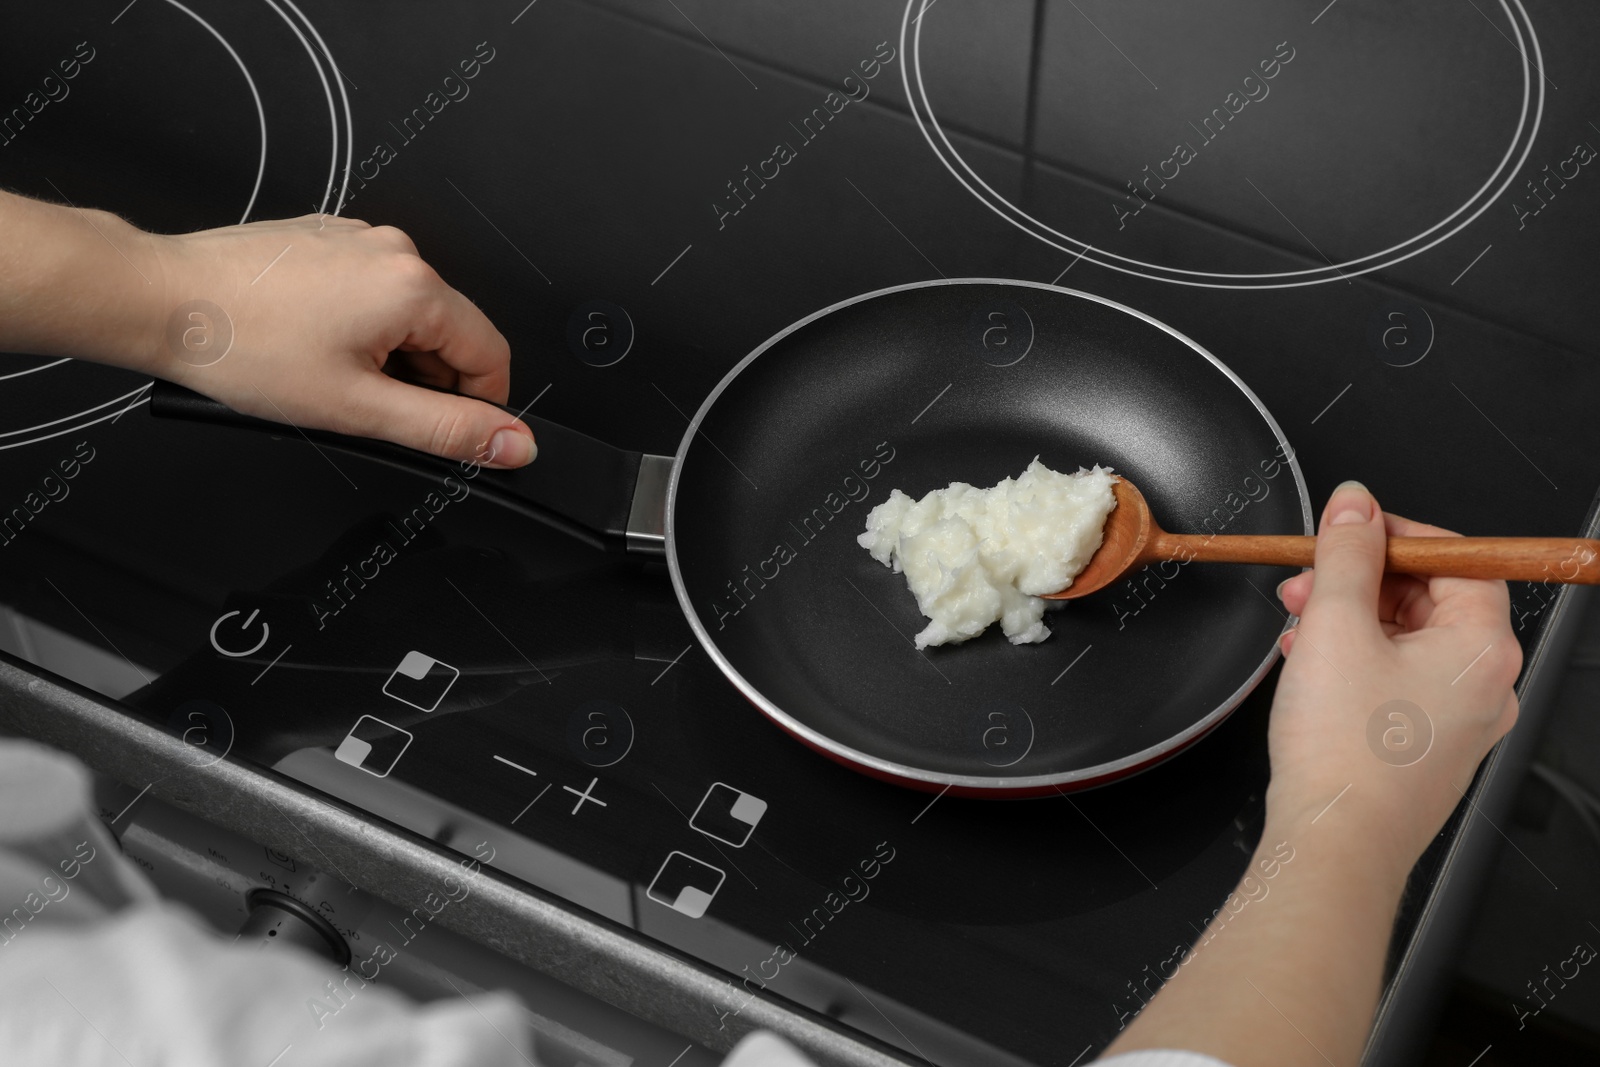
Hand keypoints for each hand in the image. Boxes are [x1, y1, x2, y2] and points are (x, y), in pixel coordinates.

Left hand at [142, 213, 533, 467]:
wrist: (160, 301)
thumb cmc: (241, 347)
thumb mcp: (359, 409)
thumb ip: (448, 431)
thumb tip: (514, 444)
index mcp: (413, 286)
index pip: (492, 356)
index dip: (479, 407)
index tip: (445, 432)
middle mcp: (393, 250)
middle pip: (450, 335)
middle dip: (422, 382)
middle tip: (363, 406)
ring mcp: (357, 239)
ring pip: (408, 317)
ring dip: (386, 356)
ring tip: (325, 374)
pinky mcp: (326, 241)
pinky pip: (370, 293)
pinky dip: (355, 329)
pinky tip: (308, 345)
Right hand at [1267, 481, 1520, 872]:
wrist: (1334, 843)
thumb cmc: (1345, 752)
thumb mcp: (1334, 624)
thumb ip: (1346, 554)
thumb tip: (1356, 506)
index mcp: (1484, 648)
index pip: (1458, 559)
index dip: (1397, 536)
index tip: (1349, 531)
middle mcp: (1485, 686)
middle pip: (1431, 599)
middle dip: (1361, 581)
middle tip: (1308, 580)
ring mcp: (1458, 723)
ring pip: (1408, 642)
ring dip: (1350, 621)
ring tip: (1298, 626)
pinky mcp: (1424, 750)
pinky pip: (1397, 683)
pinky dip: (1354, 662)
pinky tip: (1308, 666)